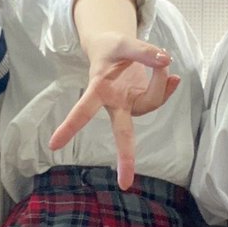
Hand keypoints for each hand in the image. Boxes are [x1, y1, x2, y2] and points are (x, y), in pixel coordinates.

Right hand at [48, 32, 179, 189]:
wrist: (115, 49)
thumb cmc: (111, 50)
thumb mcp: (121, 43)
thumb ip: (142, 51)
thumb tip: (165, 60)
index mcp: (99, 90)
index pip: (84, 110)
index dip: (70, 125)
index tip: (53, 145)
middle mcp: (115, 104)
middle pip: (121, 132)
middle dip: (125, 156)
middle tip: (125, 183)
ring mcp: (131, 105)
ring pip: (151, 101)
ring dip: (160, 80)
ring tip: (159, 59)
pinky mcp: (144, 101)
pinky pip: (161, 95)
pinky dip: (168, 84)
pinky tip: (174, 77)